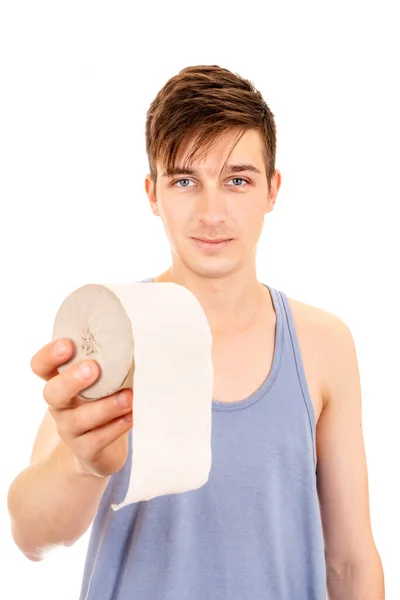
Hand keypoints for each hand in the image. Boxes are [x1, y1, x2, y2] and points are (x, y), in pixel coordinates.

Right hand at [30, 338, 132, 476]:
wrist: (99, 450)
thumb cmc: (103, 402)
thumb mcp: (102, 381)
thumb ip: (109, 362)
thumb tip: (130, 338)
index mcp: (59, 382)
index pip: (41, 366)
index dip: (49, 355)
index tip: (68, 344)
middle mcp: (60, 406)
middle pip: (52, 393)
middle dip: (71, 380)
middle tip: (93, 368)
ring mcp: (70, 430)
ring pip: (79, 420)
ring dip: (105, 406)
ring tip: (128, 397)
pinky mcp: (86, 450)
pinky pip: (98, 440)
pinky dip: (116, 427)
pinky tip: (130, 417)